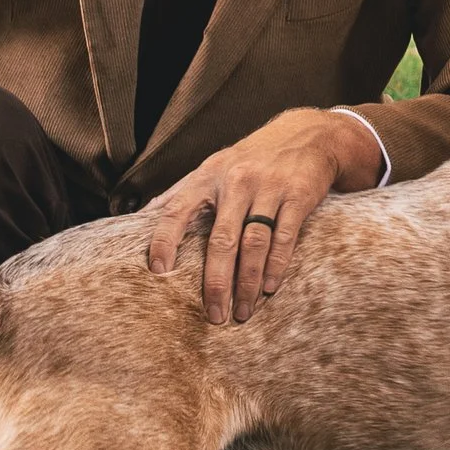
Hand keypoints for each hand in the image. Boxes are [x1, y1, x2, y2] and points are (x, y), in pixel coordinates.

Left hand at [146, 107, 386, 324]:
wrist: (308, 134)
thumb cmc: (252, 158)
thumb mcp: (214, 165)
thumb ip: (181, 192)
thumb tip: (141, 218)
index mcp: (208, 176)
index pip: (177, 211)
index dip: (165, 242)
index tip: (158, 273)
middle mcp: (236, 181)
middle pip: (221, 240)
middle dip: (216, 283)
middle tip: (214, 315)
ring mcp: (268, 188)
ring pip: (253, 244)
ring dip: (247, 283)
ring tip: (243, 311)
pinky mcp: (298, 196)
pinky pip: (284, 238)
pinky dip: (276, 266)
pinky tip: (269, 288)